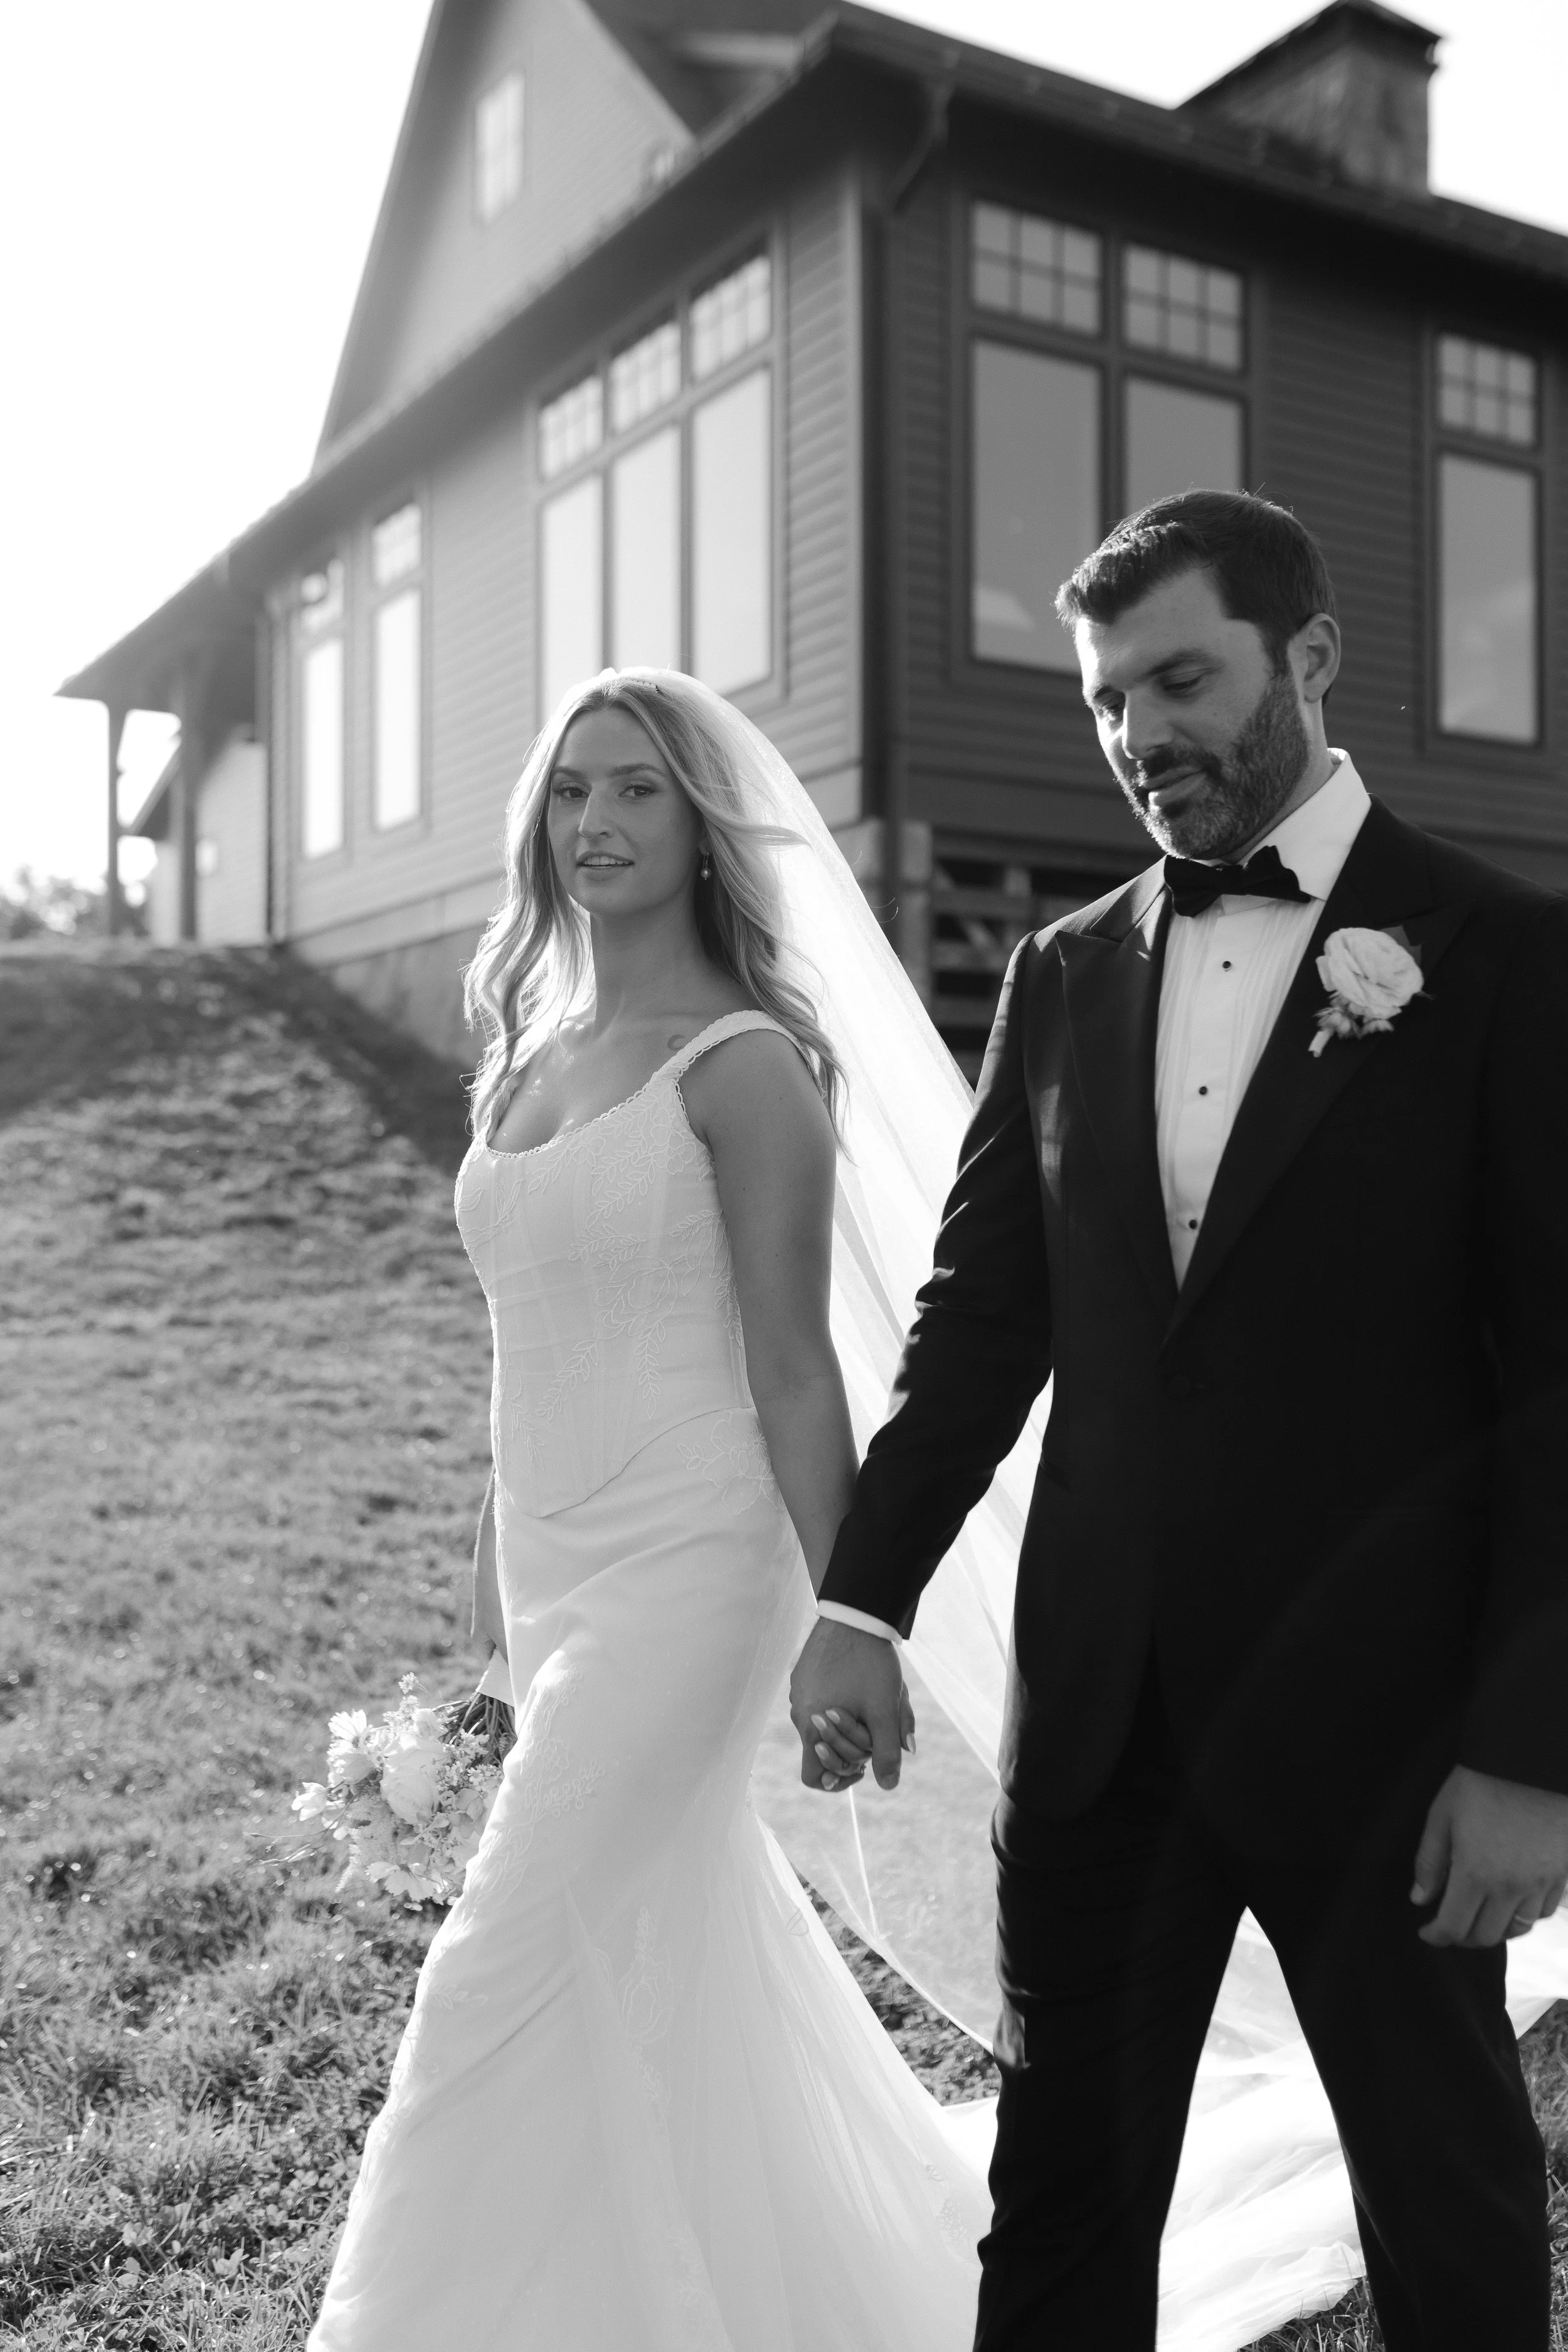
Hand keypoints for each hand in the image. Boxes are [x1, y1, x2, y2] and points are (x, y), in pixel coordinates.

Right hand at [789, 1619, 913, 1793]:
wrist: (855, 1615)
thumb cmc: (870, 1664)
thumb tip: (888, 1786)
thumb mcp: (885, 1711)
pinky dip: (840, 1704)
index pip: (813, 1776)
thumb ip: (887, 1753)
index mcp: (812, 1727)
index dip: (838, 1781)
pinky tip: (860, 1683)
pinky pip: (820, 1701)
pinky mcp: (804, 1675)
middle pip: (823, 1751)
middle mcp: (799, 1712)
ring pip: (824, 1725)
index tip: (862, 1767)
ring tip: (874, 1701)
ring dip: (849, 1724)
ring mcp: (799, 1692)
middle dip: (852, 1747)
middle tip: (876, 1729)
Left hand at [1411, 1765, 1567, 1947]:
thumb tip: (1420, 1899)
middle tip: (1451, 1923)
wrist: (1532, 1761)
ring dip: (1495, 1929)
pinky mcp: (1561, 1875)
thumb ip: (1429, 1861)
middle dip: (1463, 1936)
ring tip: (1480, 1915)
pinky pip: (1543, 1912)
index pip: (1454, 1927)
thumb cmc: (1482, 1782)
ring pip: (1517, 1929)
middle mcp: (1509, 1887)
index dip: (1436, 1936)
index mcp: (1475, 1874)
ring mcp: (1539, 1884)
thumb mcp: (1443, 1815)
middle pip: (1486, 1936)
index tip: (1426, 1932)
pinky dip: (1525, 1915)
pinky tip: (1512, 1902)